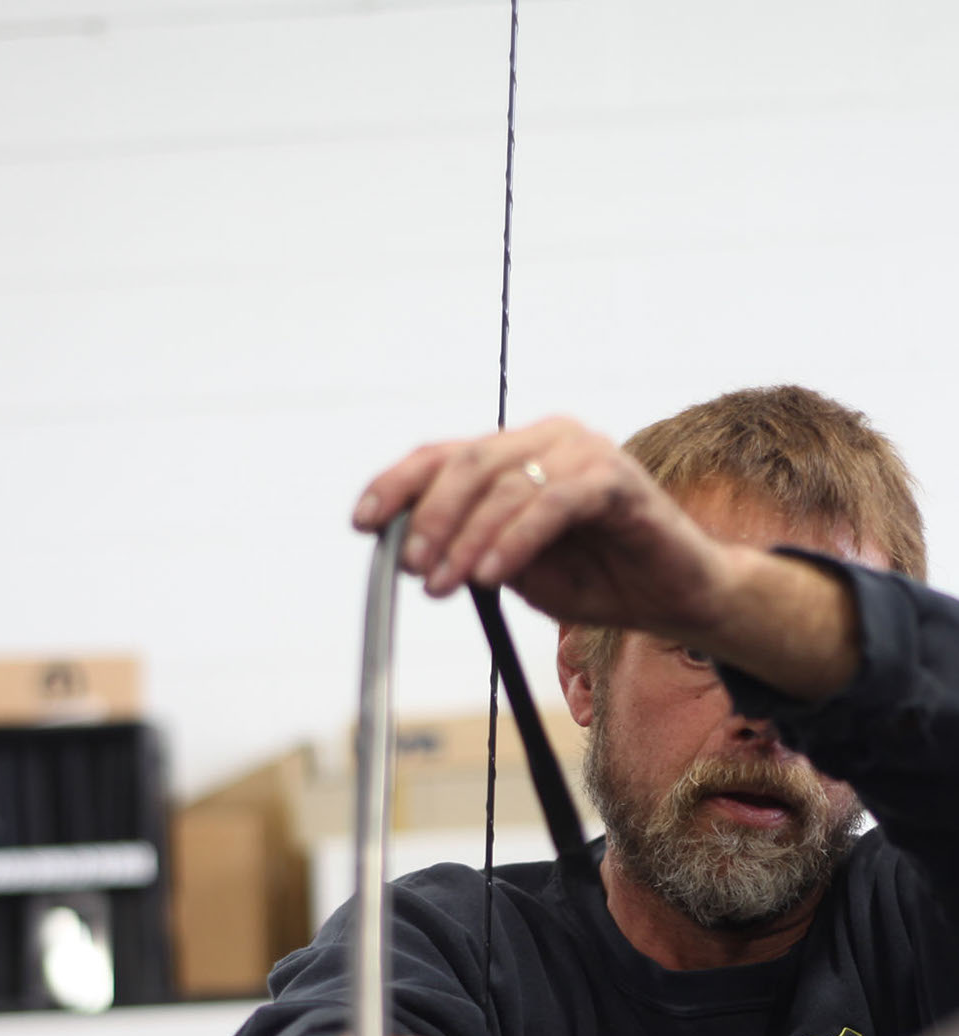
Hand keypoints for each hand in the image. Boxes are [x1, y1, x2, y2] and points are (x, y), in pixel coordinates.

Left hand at [351, 417, 729, 639]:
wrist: (673, 596)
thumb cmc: (593, 577)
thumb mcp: (511, 565)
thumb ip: (467, 546)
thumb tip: (406, 548)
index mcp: (516, 452)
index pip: (441, 455)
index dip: (395, 484)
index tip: (362, 522)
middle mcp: (547, 439)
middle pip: (467, 464)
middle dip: (429, 518)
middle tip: (412, 566)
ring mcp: (584, 451)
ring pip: (505, 485)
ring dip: (466, 539)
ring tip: (445, 585)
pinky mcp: (617, 479)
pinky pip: (552, 504)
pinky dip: (514, 540)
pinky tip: (490, 575)